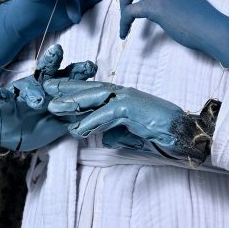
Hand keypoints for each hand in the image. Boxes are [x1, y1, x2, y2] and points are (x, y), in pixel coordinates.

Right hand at [0, 44, 96, 152]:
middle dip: (53, 59)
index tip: (91, 67)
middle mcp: (38, 86)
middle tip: (58, 51)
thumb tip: (103, 111)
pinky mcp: (1, 102)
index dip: (79, 71)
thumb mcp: (60, 123)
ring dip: (29, 88)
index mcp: (55, 89)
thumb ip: (77, 115)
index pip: (68, 76)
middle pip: (48, 70)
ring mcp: (19, 93)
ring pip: (26, 84)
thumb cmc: (37, 124)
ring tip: (35, 95)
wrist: (7, 133)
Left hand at [44, 78, 203, 159]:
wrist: (185, 133)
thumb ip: (118, 134)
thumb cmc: (163, 133)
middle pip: (89, 89)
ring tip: (52, 107)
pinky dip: (91, 122)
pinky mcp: (133, 109)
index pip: (93, 94)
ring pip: (94, 97)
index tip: (53, 94)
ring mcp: (128, 99)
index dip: (73, 93)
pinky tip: (77, 129)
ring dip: (72, 102)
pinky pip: (107, 115)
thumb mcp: (134, 135)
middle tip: (43, 88)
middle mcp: (123, 94)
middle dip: (65, 89)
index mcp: (122, 99)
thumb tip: (105, 139)